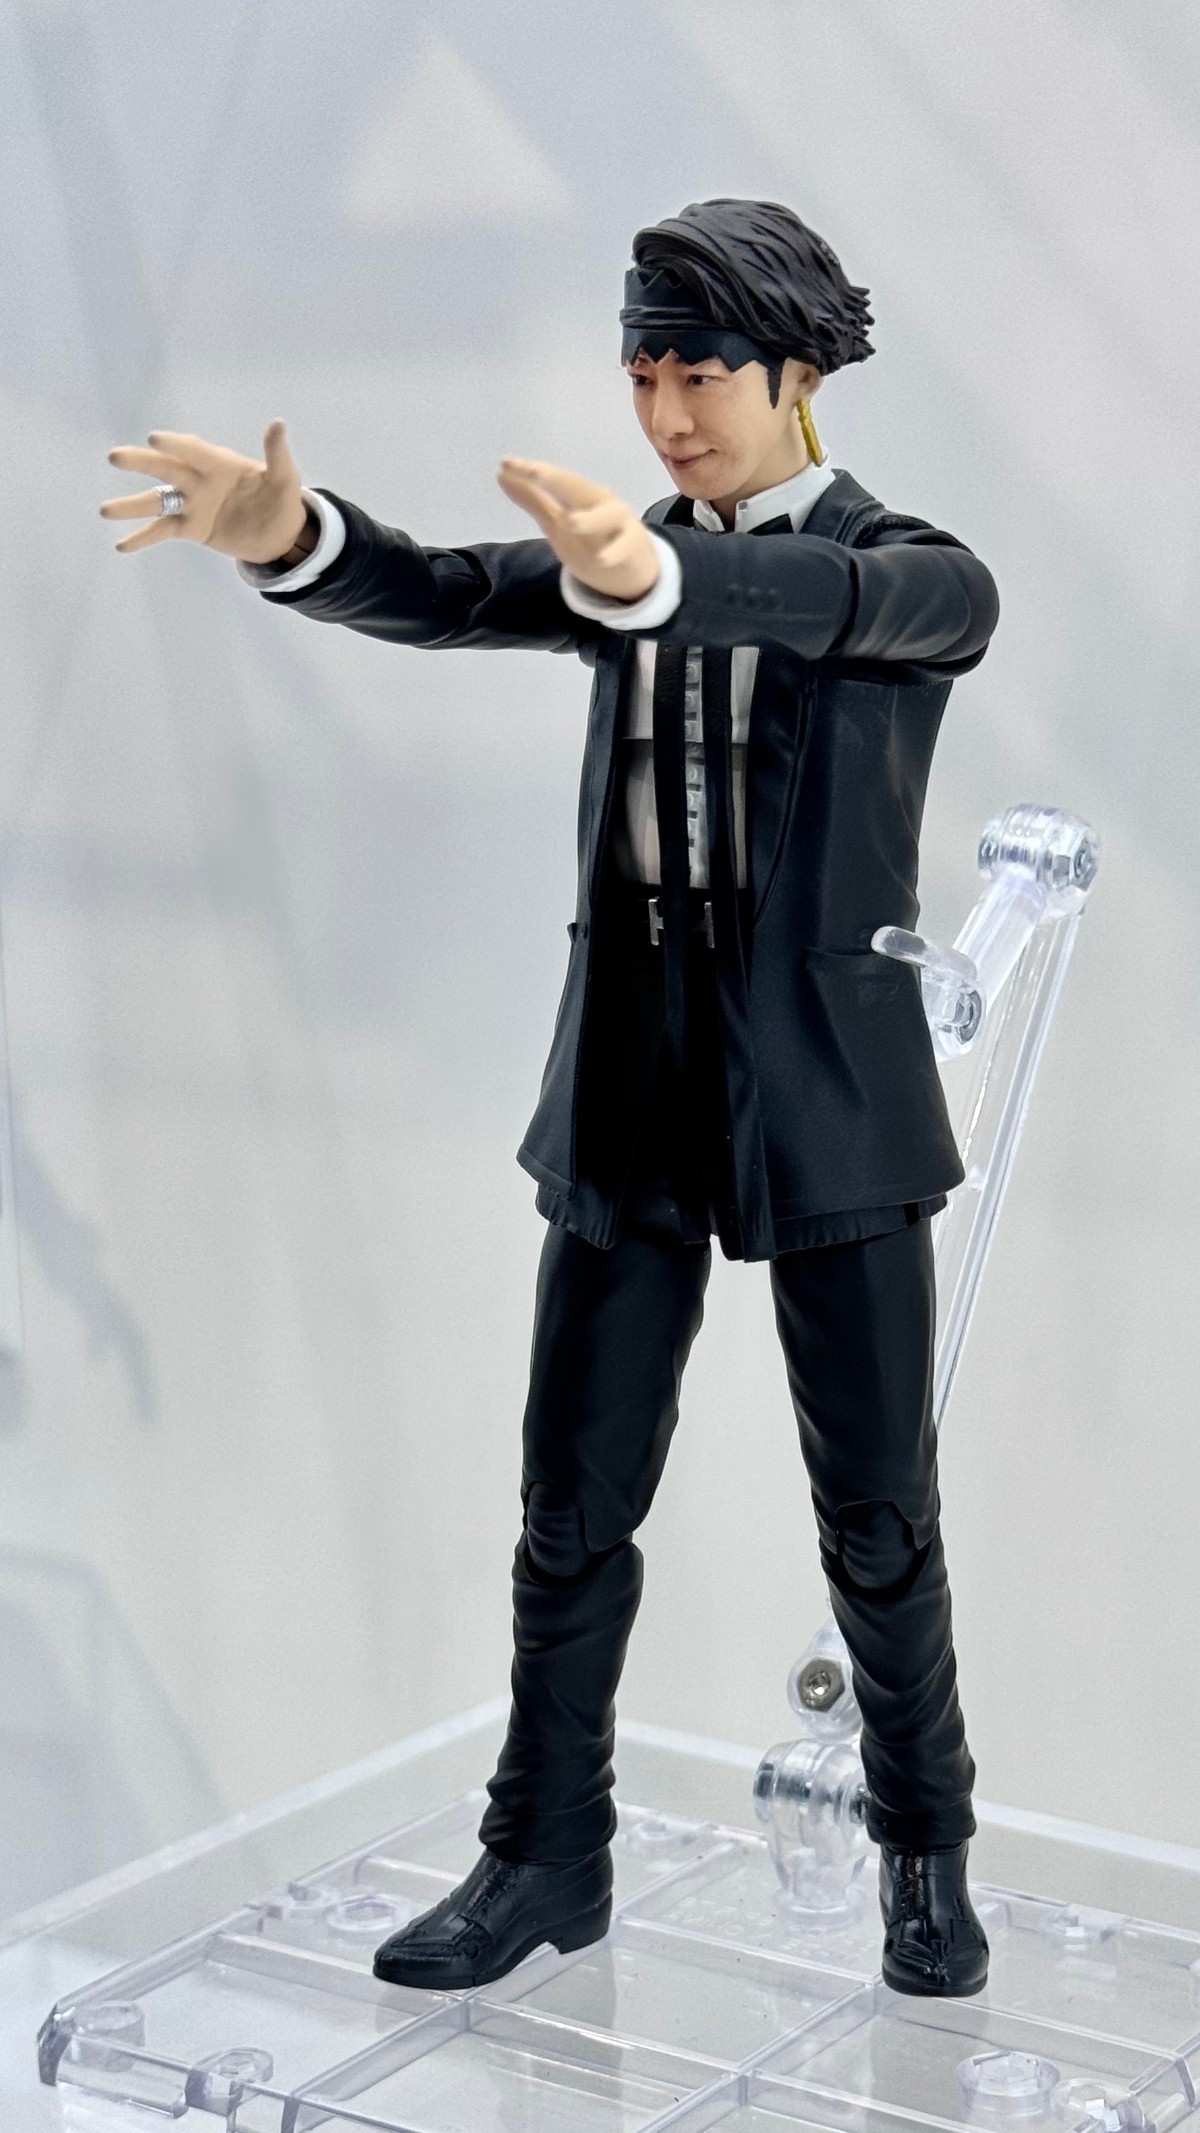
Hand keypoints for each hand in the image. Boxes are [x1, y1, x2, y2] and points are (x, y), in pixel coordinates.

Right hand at [99, 418, 306, 562]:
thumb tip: (278, 424)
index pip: (194, 451)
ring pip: (157, 502)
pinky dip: (142, 538)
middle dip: (142, 463)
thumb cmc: (281, 499)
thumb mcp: (285, 478)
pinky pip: (162, 531)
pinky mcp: (190, 527)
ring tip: (105, 510)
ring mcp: (192, 504)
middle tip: (116, 457)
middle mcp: (199, 480)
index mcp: (220, 464)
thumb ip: (277, 454)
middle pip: (166, 469)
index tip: (155, 439)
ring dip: (131, 505)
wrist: (279, 534)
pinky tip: (122, 545)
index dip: (176, 444)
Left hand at [496, 458, 660, 601]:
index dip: (530, 471)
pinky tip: (601, 560)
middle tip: (532, 472)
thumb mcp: (559, 519)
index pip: (553, 479)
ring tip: (568, 523)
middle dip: (554, 479)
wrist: (634, 566)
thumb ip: (533, 499)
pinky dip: (613, 553)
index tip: (505, 464)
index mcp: (580, 493)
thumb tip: (501, 473)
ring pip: (605, 517)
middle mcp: (599, 502)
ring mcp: (618, 524)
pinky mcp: (632, 547)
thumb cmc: (593, 537)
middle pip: (577, 488)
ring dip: (587, 520)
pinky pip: (622, 549)